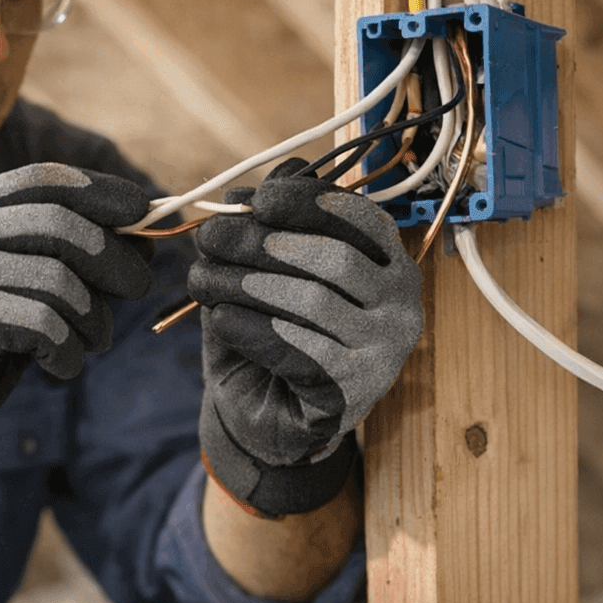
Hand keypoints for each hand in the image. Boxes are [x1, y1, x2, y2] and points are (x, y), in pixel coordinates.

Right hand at [0, 163, 152, 485]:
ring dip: (92, 316)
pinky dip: (67, 349)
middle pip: (57, 222)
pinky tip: (61, 365)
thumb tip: (140, 234)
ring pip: (57, 279)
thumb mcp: (1, 283)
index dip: (100, 191)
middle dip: (112, 254)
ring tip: (94, 340)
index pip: (41, 181)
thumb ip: (51, 255)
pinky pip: (42, 324)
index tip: (144, 210)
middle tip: (139, 285)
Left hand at [188, 159, 421, 516]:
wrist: (270, 415)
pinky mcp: (353, 393)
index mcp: (388, 265)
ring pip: (313, 302)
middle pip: (333, 258)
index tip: (258, 201)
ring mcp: (384, 353)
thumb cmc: (275, 331)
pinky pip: (299, 351)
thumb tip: (249, 188)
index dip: (310, 203)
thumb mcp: (271, 272)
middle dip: (262, 243)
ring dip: (247, 285)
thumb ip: (270, 228)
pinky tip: (221, 319)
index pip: (362, 220)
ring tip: (202, 279)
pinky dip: (252, 329)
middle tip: (209, 238)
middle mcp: (400, 306)